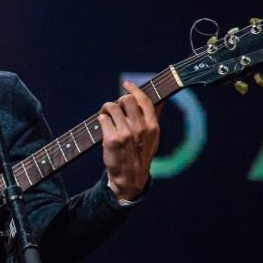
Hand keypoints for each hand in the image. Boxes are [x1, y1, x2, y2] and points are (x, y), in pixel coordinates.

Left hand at [98, 80, 160, 200]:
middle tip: (113, 109)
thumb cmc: (140, 156)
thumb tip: (162, 100)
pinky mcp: (112, 138)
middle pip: (126, 100)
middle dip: (117, 101)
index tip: (126, 84)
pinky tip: (103, 125)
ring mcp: (126, 133)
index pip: (144, 100)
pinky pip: (103, 118)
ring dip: (106, 109)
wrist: (129, 178)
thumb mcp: (153, 138)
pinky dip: (101, 119)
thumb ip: (155, 118)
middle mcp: (140, 128)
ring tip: (106, 116)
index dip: (134, 89)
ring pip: (112, 106)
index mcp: (152, 126)